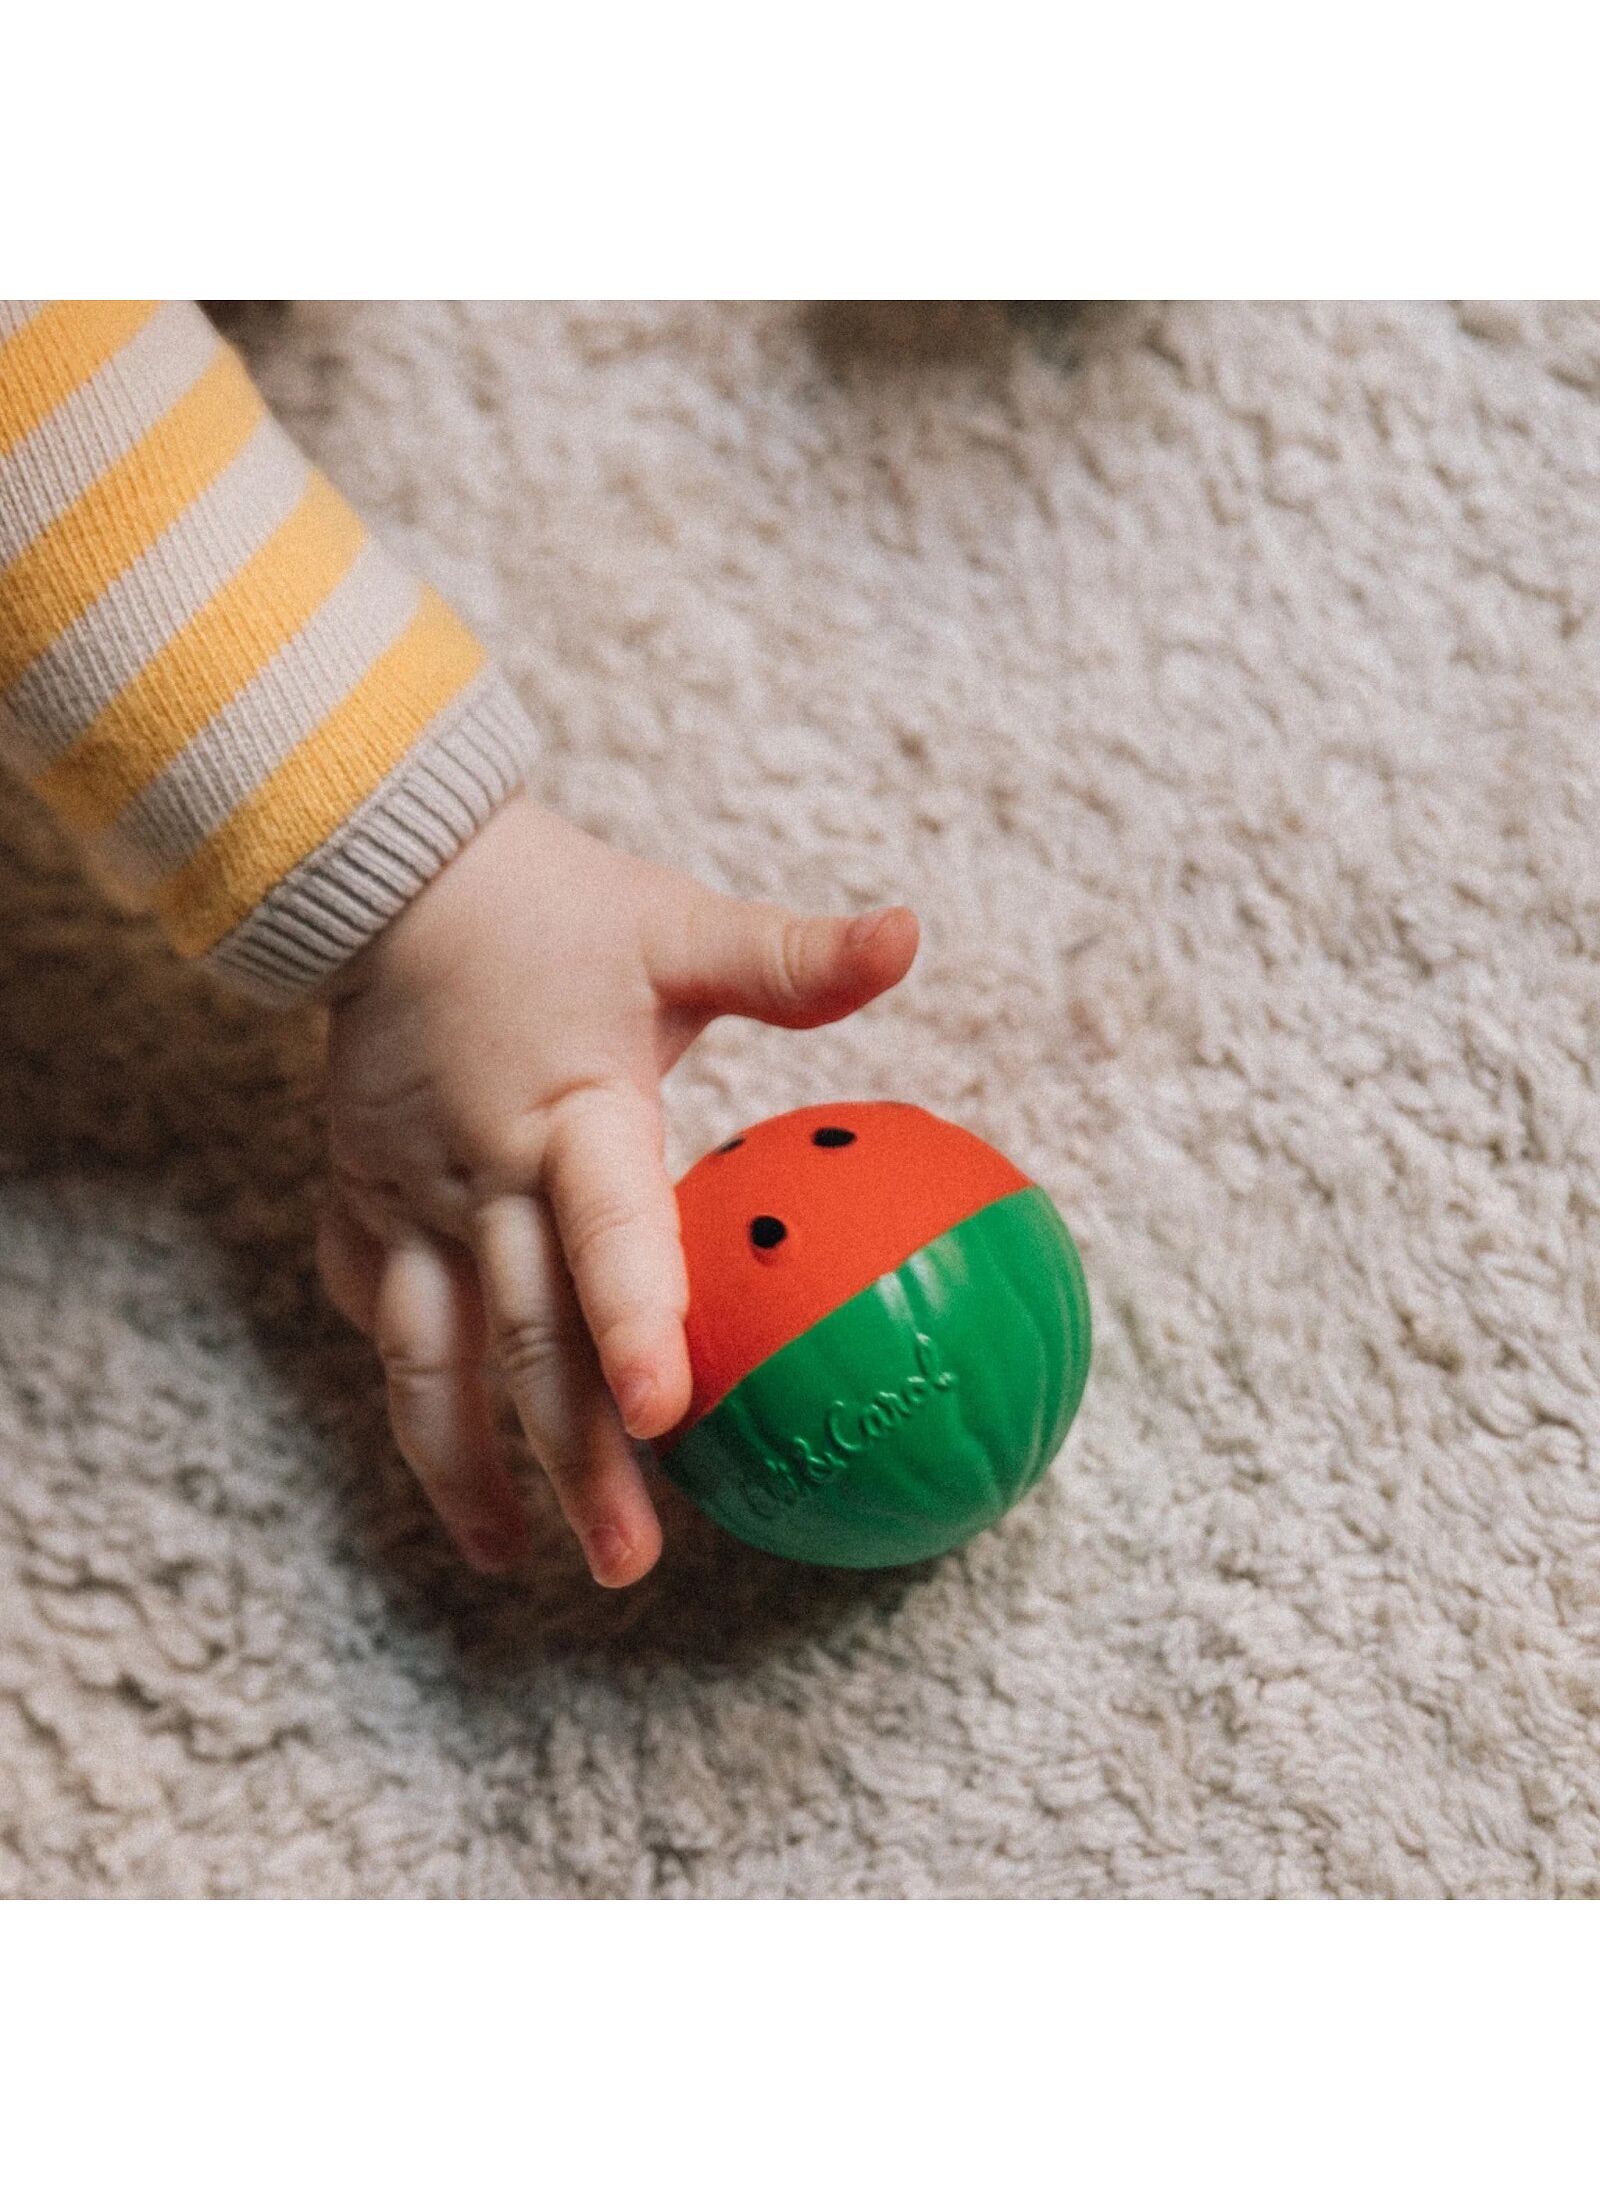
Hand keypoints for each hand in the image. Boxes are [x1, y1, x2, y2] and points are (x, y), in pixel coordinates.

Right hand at [314, 794, 918, 1586]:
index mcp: (570, 1113)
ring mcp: (405, 1199)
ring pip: (424, 1360)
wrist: (393, 877)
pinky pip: (381, 1312)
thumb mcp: (678, 928)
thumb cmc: (562, 909)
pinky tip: (447, 1453)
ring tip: (508, 1560)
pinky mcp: (360, 1204)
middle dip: (572, 1459)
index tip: (665, 1418)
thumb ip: (791, 958)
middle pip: (523, 1340)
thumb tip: (911, 936)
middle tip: (627, 1561)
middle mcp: (481, 1172)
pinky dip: (413, 1384)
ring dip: (464, 1466)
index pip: (605, 1231)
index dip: (630, 1323)